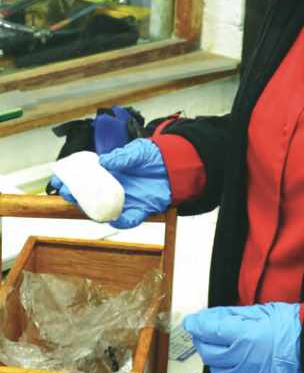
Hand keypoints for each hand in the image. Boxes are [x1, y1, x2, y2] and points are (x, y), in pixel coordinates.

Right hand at [50, 138, 170, 228]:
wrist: (176, 165)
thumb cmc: (152, 156)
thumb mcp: (136, 150)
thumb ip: (122, 156)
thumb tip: (104, 161)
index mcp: (108, 173)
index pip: (84, 178)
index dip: (70, 180)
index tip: (57, 179)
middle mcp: (113, 189)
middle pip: (89, 197)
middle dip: (75, 197)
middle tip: (66, 193)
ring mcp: (126, 200)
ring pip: (105, 210)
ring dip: (95, 212)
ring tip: (87, 209)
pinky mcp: (141, 209)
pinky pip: (129, 219)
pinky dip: (122, 222)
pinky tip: (116, 219)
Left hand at [183, 303, 301, 372]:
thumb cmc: (289, 326)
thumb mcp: (259, 313)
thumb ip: (231, 316)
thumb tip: (208, 317)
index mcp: (244, 336)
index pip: (209, 331)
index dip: (197, 325)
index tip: (192, 322)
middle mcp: (242, 359)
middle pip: (208, 353)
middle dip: (203, 341)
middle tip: (205, 333)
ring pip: (218, 371)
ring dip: (216, 358)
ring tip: (223, 348)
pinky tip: (237, 363)